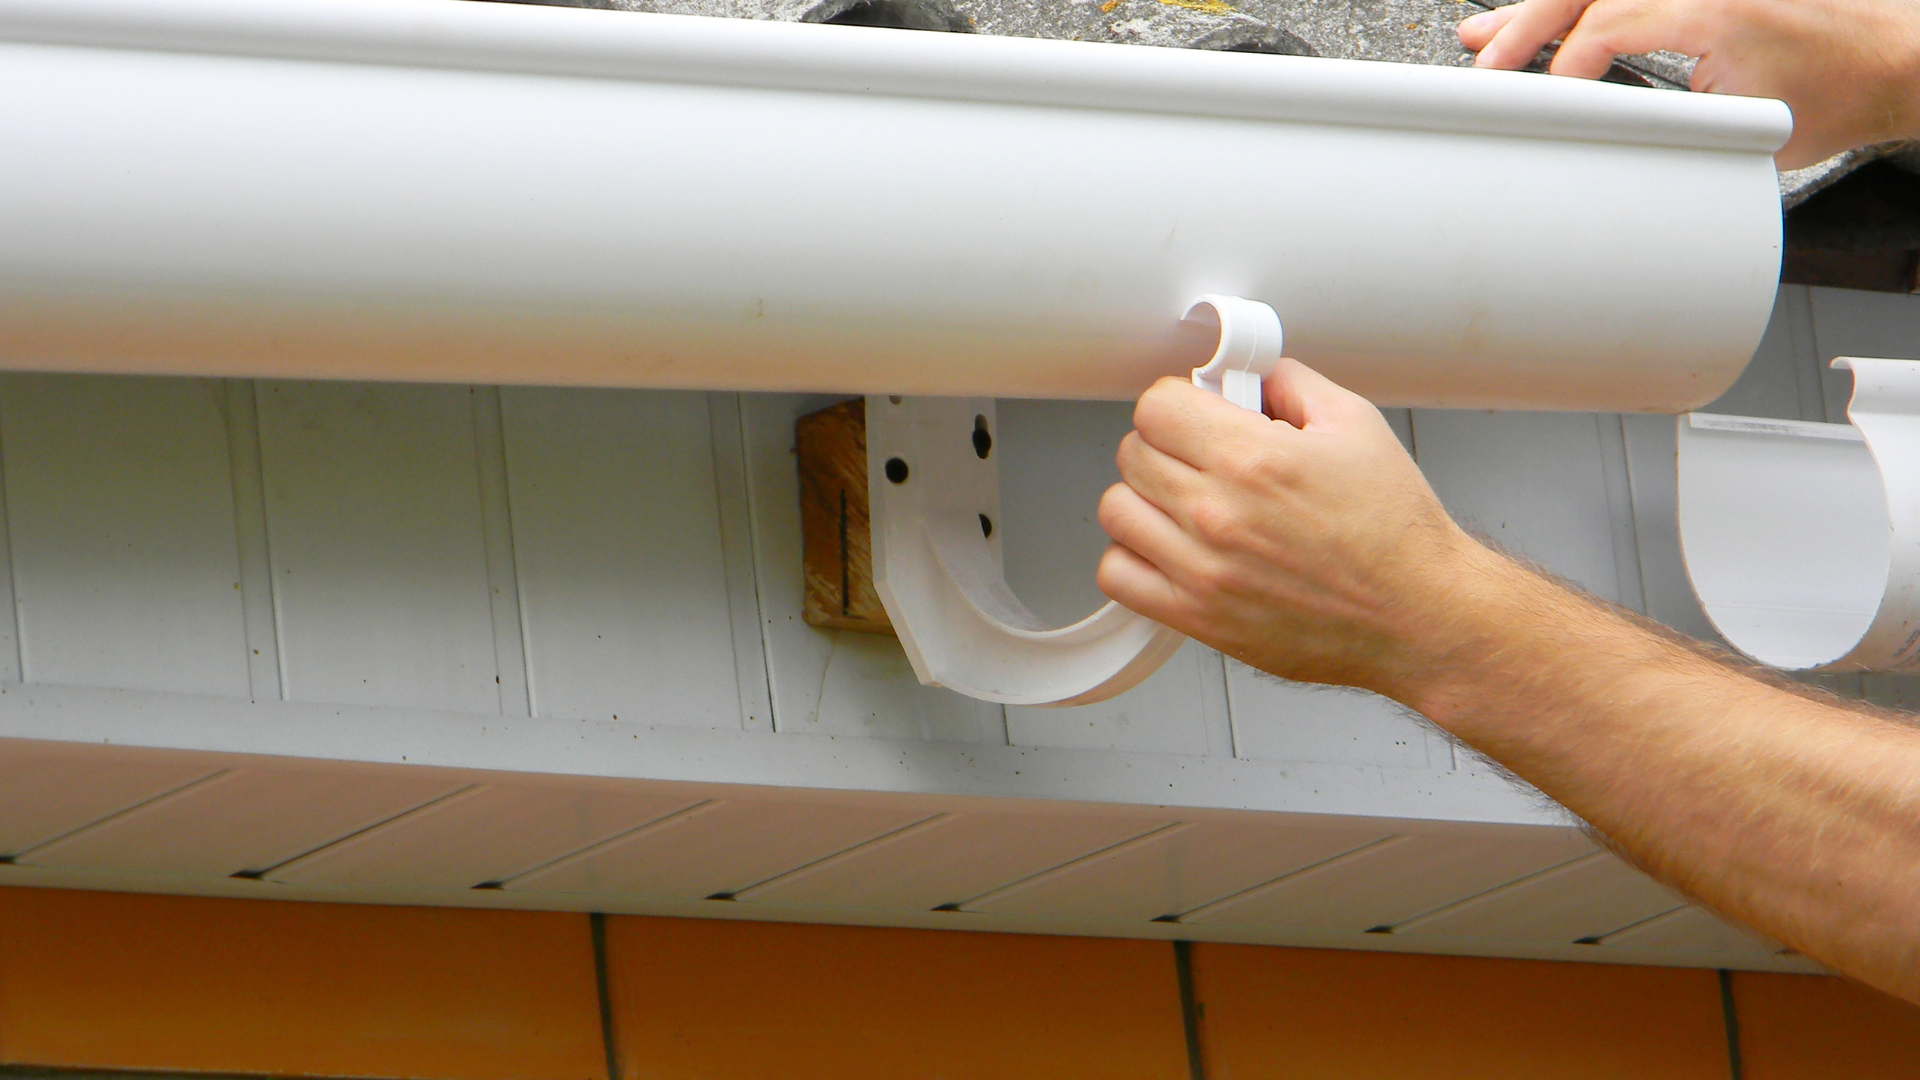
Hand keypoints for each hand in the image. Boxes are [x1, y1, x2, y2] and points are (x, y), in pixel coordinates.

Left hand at [1095, 364, 1498, 702]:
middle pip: (1132, 453)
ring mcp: (1201, 569)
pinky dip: (1133, 558)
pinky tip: (1169, 549)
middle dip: (1165, 445)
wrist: (1419, 615)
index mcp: (1253, 458)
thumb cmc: (1396, 533)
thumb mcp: (1356, 425)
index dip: (1177, 403)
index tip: (1195, 414)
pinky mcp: (1197, 616)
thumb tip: (1250, 375)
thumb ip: (1291, 385)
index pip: (1156, 406)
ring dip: (1144, 499)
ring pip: (1117, 510)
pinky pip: (1117, 575)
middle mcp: (1218, 513)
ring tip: (1183, 501)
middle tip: (1199, 456)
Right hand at [1458, 0, 1919, 168]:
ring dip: (1540, 8)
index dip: (1563, 67)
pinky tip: (1541, 19)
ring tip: (1486, 32)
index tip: (1538, 100)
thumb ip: (1667, 125)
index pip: (1607, 25)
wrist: (1892, 64)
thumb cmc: (1839, 94)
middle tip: (1484, 57)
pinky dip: (1579, 8)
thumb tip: (1603, 139)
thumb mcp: (1743, 126)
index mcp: (1711, 5)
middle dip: (1526, 24)